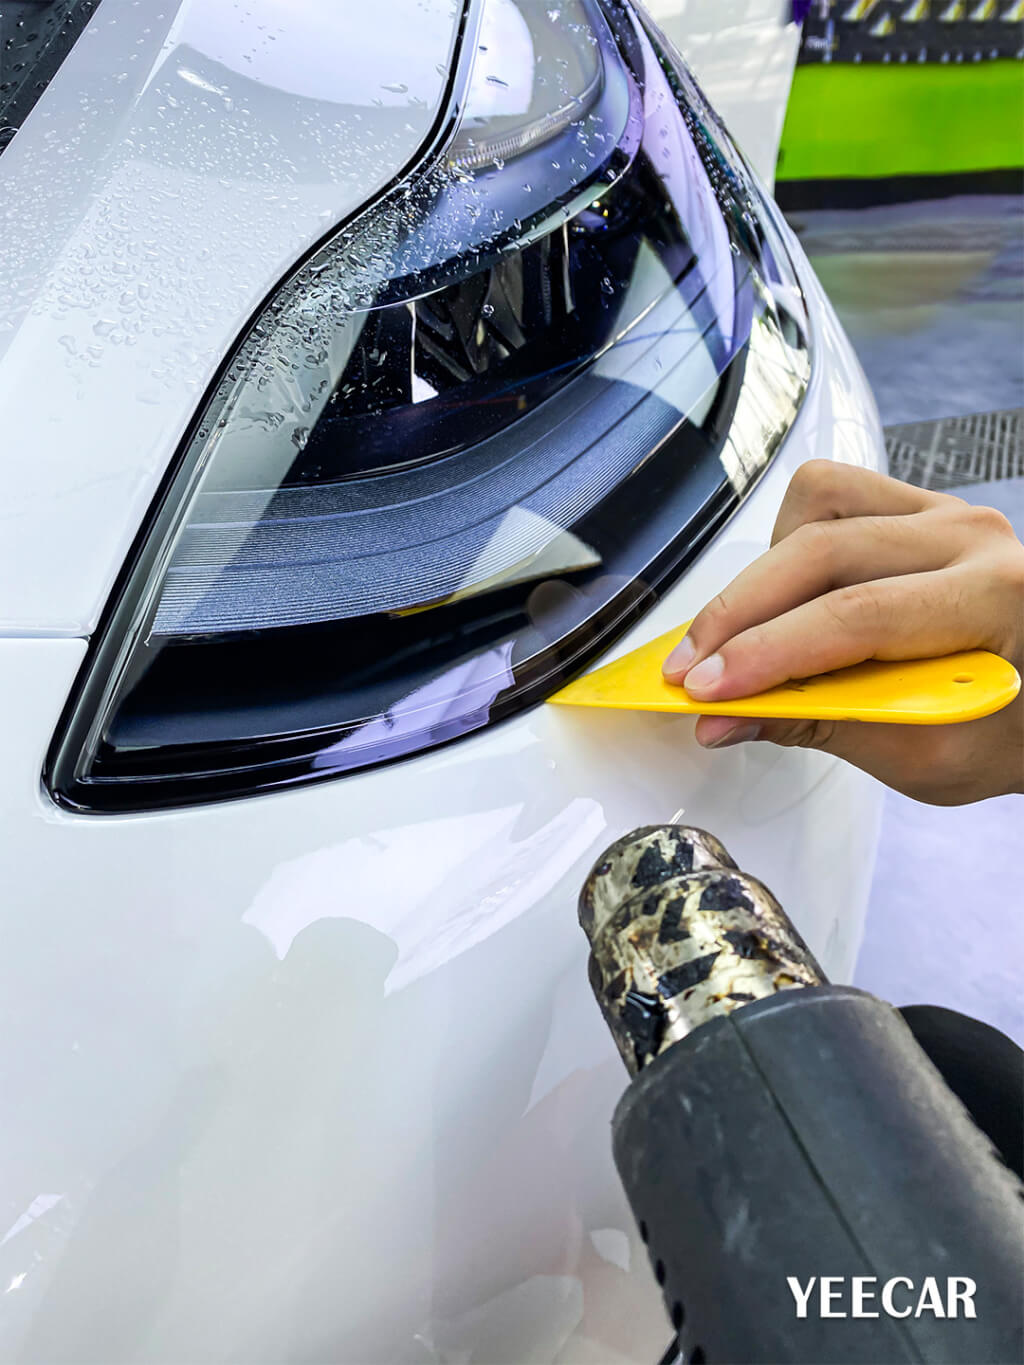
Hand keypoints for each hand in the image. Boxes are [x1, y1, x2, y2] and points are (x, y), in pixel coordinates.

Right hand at [662, 461, 1023, 804]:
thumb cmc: (1012, 731)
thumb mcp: (927, 757)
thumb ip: (822, 726)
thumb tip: (726, 719)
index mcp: (993, 597)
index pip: (857, 615)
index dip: (768, 653)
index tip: (706, 691)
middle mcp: (969, 538)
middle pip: (821, 550)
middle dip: (738, 616)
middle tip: (690, 671)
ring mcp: (941, 513)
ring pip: (817, 504)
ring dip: (762, 572)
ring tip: (737, 634)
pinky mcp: (915, 508)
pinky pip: (831, 495)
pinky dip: (788, 541)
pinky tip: (781, 595)